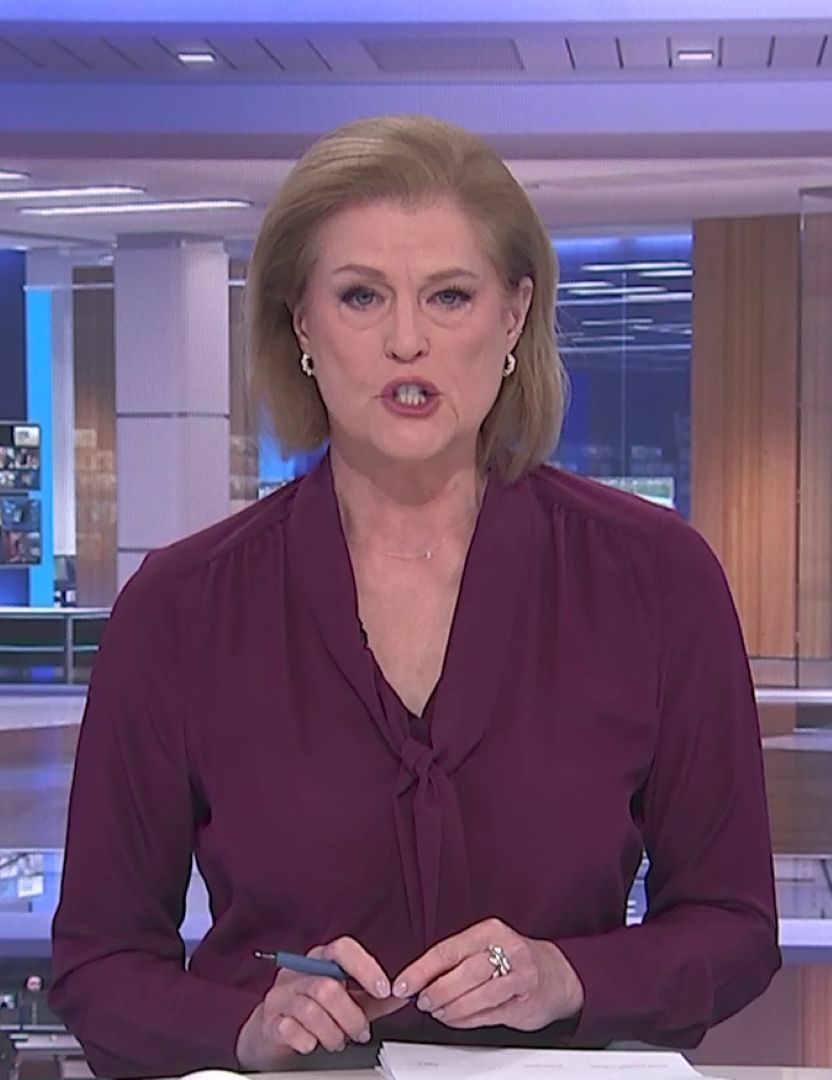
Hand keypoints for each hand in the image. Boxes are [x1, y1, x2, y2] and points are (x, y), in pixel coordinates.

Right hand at [235, 937, 404, 1069]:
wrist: (272, 1032)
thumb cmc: (313, 1011)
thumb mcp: (348, 1001)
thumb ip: (373, 998)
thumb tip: (402, 995)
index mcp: (319, 959)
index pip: (342, 949)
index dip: (366, 968)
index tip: (384, 990)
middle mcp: (298, 972)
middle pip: (328, 986)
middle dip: (351, 1015)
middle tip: (361, 1032)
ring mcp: (281, 995)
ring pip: (311, 1010)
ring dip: (333, 1033)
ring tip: (339, 1041)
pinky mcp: (269, 1020)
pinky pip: (291, 1030)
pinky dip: (308, 1041)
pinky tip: (313, 1044)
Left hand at [391, 918, 584, 1031]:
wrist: (557, 975)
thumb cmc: (513, 960)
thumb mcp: (486, 948)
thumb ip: (457, 960)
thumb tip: (418, 978)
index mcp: (489, 931)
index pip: (447, 950)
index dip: (421, 970)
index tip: (403, 984)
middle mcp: (506, 948)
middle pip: (461, 973)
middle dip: (436, 991)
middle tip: (422, 1001)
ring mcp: (519, 975)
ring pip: (475, 995)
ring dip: (450, 1008)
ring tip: (437, 1012)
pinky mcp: (525, 1000)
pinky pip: (489, 1013)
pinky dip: (467, 1020)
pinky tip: (456, 1020)